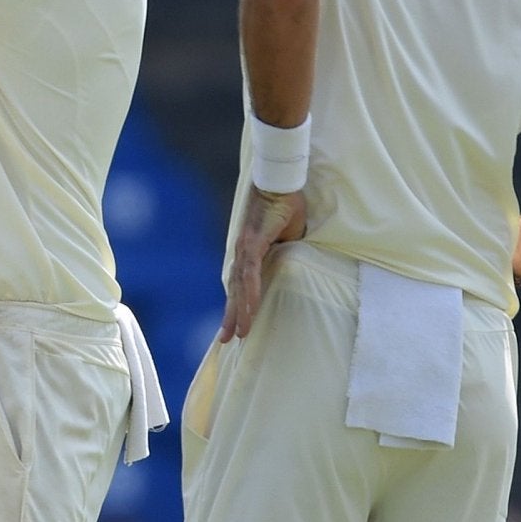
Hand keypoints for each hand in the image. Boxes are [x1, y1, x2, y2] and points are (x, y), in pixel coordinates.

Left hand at [218, 186, 306, 341]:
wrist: (280, 181)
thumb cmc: (285, 205)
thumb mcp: (290, 236)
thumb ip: (287, 252)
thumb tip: (293, 264)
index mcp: (249, 251)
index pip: (241, 283)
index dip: (239, 304)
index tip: (236, 324)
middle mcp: (242, 252)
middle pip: (235, 290)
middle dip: (232, 316)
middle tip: (227, 340)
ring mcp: (244, 248)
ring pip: (239, 286)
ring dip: (240, 311)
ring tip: (239, 333)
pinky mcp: (252, 243)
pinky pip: (250, 273)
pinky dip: (249, 292)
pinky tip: (250, 309)